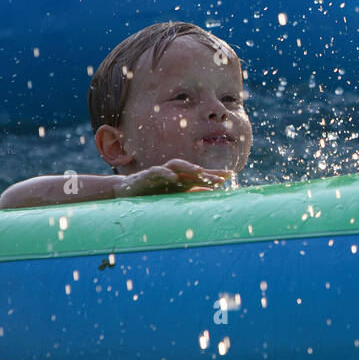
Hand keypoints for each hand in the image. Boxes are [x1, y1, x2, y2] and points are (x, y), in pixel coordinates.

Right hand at [115, 160, 234, 198]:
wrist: (127, 191)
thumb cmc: (152, 192)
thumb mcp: (174, 195)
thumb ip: (191, 192)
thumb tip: (210, 192)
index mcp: (181, 178)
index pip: (201, 174)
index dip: (215, 174)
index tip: (231, 175)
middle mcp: (173, 173)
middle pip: (193, 169)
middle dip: (207, 173)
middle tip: (221, 178)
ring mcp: (161, 172)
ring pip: (177, 164)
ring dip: (189, 166)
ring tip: (200, 171)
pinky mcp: (147, 174)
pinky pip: (158, 171)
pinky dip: (166, 173)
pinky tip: (174, 178)